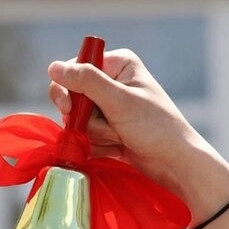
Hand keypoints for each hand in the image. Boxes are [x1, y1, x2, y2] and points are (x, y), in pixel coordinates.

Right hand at [48, 48, 228, 228]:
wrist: (176, 163)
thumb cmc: (155, 127)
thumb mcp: (119, 101)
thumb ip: (86, 82)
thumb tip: (52, 67)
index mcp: (118, 64)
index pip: (75, 69)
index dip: (68, 90)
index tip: (69, 109)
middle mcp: (113, 81)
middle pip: (73, 97)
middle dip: (86, 118)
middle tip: (109, 126)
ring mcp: (110, 107)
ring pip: (78, 120)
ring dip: (95, 134)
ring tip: (120, 137)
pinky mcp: (109, 129)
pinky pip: (86, 135)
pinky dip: (97, 145)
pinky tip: (118, 147)